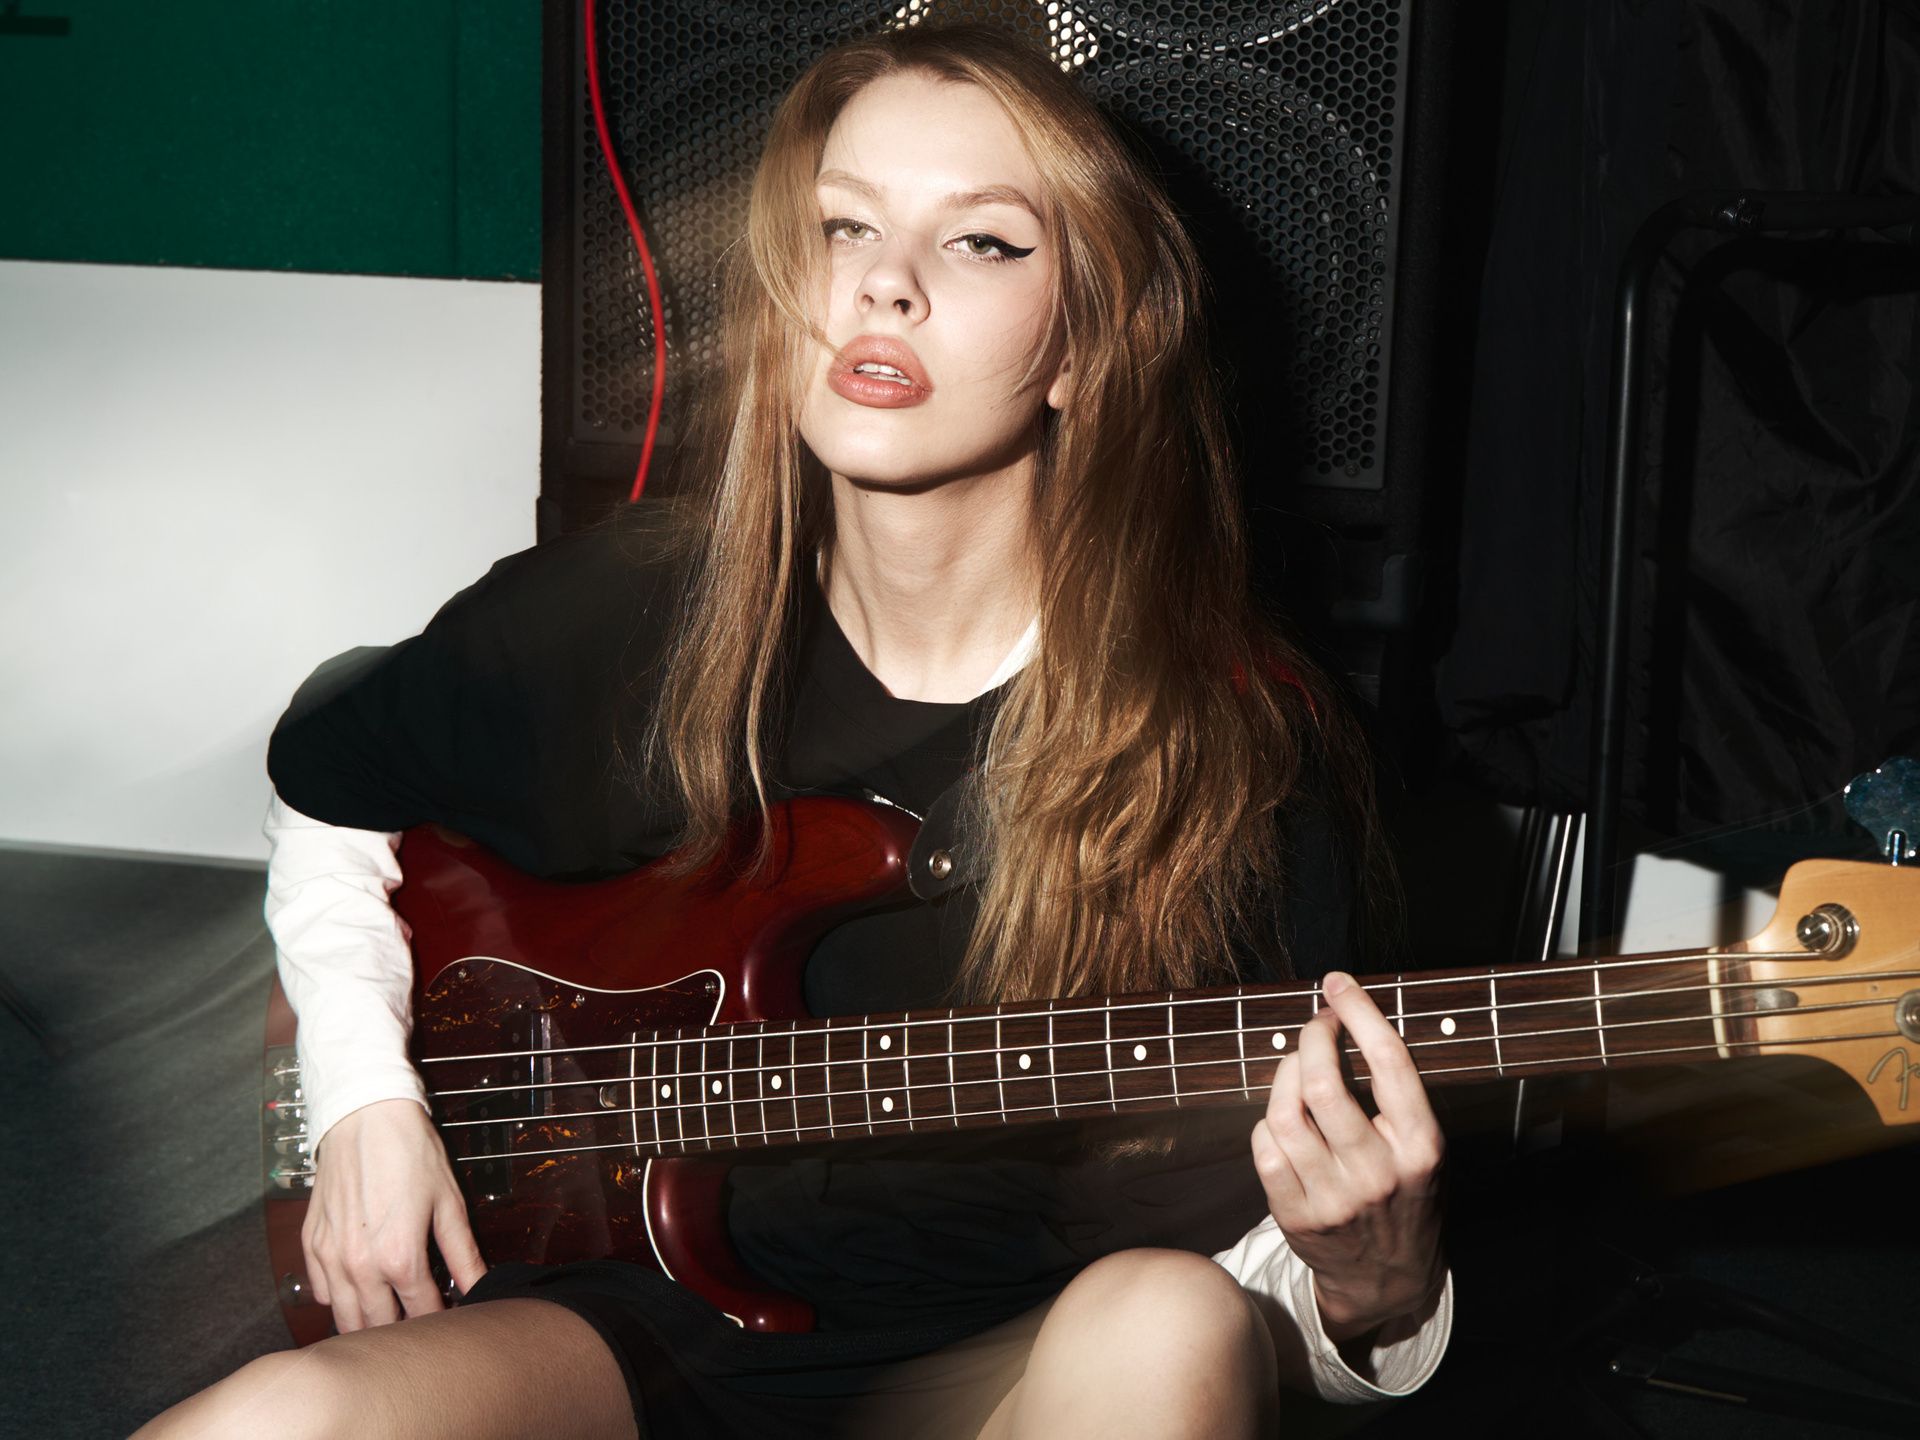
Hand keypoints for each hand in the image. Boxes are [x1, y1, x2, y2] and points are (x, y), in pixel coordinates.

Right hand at [302, 1097, 487, 1330]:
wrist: (365, 1115)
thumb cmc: (408, 1152)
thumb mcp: (448, 1202)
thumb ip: (462, 1253)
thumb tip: (478, 1284)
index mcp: (399, 1257)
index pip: (421, 1313)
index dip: (440, 1320)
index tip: (450, 1319)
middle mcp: (359, 1266)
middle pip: (379, 1326)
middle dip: (403, 1330)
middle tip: (420, 1320)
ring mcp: (330, 1258)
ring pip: (344, 1318)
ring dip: (368, 1323)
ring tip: (390, 1314)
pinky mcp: (311, 1245)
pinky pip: (320, 1292)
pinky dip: (339, 1299)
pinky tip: (359, 1288)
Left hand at [1250, 972, 1444, 1341]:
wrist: (1388, 1279)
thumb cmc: (1405, 1194)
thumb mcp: (1423, 1148)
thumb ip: (1396, 1095)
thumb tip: (1346, 1017)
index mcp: (1421, 1147)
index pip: (1389, 1062)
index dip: (1359, 1012)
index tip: (1338, 983)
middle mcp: (1379, 1172)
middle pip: (1325, 1083)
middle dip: (1311, 1038)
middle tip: (1316, 1026)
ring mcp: (1335, 1197)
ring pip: (1286, 1112)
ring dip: (1285, 1074)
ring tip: (1298, 1068)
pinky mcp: (1297, 1214)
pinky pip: (1265, 1146)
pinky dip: (1268, 1121)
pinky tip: (1284, 1118)